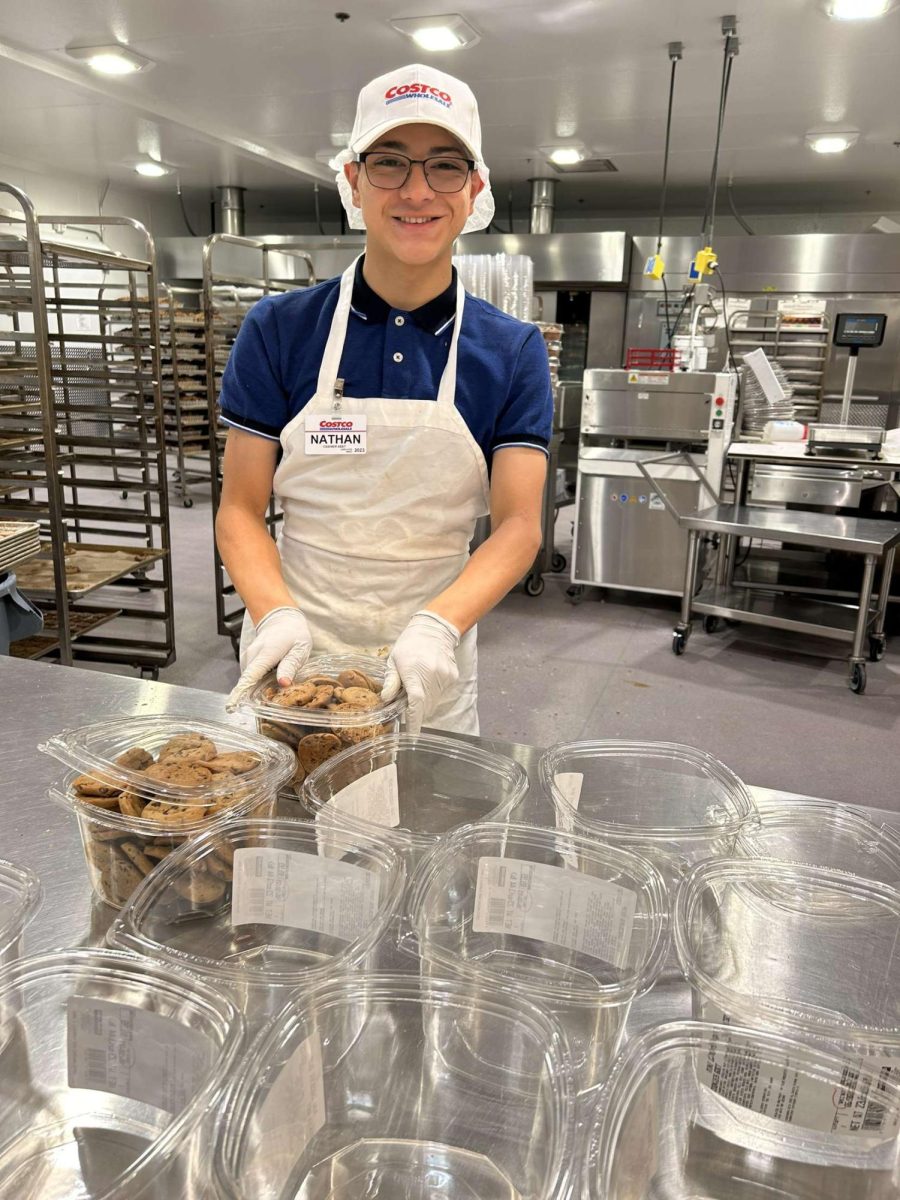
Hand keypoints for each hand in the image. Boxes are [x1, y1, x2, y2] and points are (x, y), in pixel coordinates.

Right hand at [226, 606, 311, 709]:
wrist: (282, 619)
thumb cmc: (294, 635)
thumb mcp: (299, 649)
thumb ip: (290, 666)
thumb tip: (283, 683)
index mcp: (266, 654)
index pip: (250, 676)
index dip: (240, 692)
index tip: (231, 706)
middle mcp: (253, 655)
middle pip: (248, 682)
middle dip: (254, 696)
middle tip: (270, 703)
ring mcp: (248, 657)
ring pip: (250, 679)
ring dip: (259, 687)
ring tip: (275, 685)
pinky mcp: (248, 659)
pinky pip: (251, 675)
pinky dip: (259, 681)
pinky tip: (271, 677)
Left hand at [382, 611, 459, 735]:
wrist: (434, 630)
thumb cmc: (409, 646)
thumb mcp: (394, 661)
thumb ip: (391, 681)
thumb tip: (386, 699)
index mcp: (414, 672)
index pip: (415, 702)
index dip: (414, 721)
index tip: (412, 735)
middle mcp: (432, 676)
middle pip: (425, 706)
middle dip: (416, 711)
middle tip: (407, 702)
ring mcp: (444, 678)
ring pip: (434, 702)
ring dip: (424, 702)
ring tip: (418, 685)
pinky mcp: (452, 677)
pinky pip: (441, 694)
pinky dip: (433, 693)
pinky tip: (428, 679)